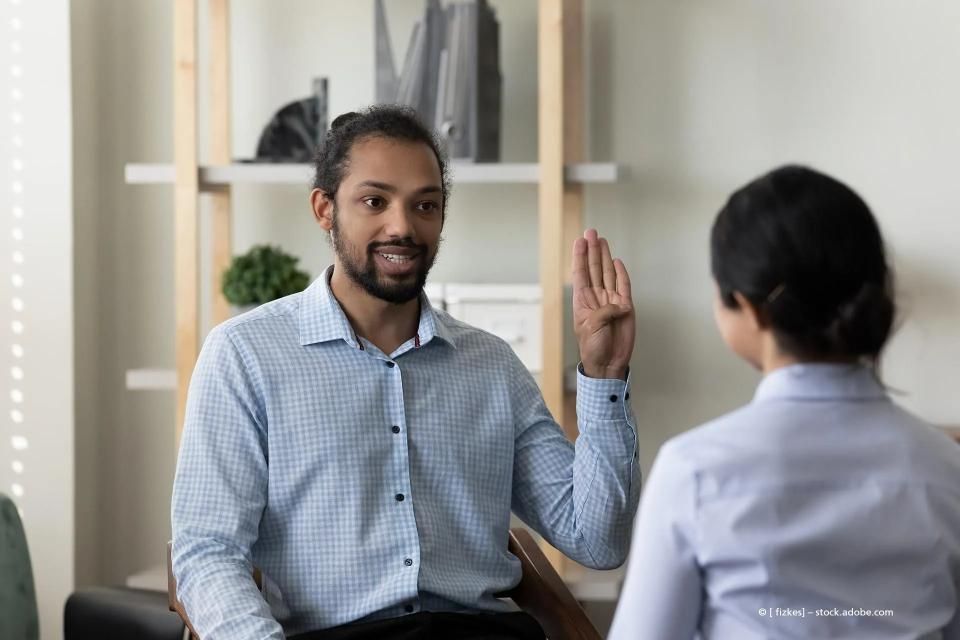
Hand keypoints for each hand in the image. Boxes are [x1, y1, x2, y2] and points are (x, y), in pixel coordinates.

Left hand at [572, 229, 634, 378]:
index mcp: (583, 301)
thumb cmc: (593, 347)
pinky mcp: (625, 306)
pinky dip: (621, 273)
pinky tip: (617, 261)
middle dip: (593, 250)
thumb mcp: (592, 327)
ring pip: (608, 273)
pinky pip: (624, 286)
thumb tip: (619, 303)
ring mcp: (611, 300)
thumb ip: (604, 312)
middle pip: (595, 268)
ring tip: (602, 240)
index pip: (581, 273)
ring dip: (605, 257)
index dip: (580, 257)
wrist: (608, 362)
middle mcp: (596, 297)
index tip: (580, 241)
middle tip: (591, 232)